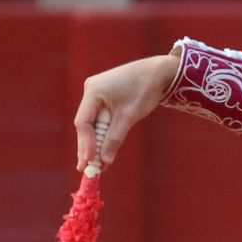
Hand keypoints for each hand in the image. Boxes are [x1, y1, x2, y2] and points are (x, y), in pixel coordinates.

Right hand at [73, 53, 180, 170]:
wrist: (159, 72)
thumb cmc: (145, 90)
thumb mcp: (130, 116)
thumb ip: (115, 138)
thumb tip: (104, 161)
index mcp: (93, 91)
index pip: (83, 122)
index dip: (86, 143)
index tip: (89, 161)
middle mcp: (90, 90)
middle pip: (85, 124)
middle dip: (88, 147)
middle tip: (86, 168)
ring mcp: (96, 92)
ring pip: (92, 123)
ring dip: (95, 142)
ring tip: (95, 165)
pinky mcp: (104, 96)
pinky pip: (99, 118)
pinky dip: (102, 133)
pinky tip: (102, 150)